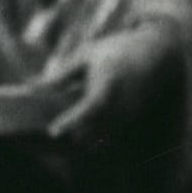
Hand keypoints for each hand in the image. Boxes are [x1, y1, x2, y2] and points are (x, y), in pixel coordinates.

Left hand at [47, 25, 181, 149]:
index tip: (53, 131)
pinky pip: (104, 136)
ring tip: (49, 140)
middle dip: (67, 137)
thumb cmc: (117, 52)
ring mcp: (127, 114)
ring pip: (98, 137)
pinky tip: (67, 136)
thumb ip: (63, 74)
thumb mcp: (87, 55)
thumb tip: (35, 87)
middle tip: (40, 138)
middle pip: (92, 129)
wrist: (156, 56)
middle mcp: (122, 103)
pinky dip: (85, 138)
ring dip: (74, 141)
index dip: (73, 120)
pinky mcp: (127, 121)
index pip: (91, 107)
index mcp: (110, 83)